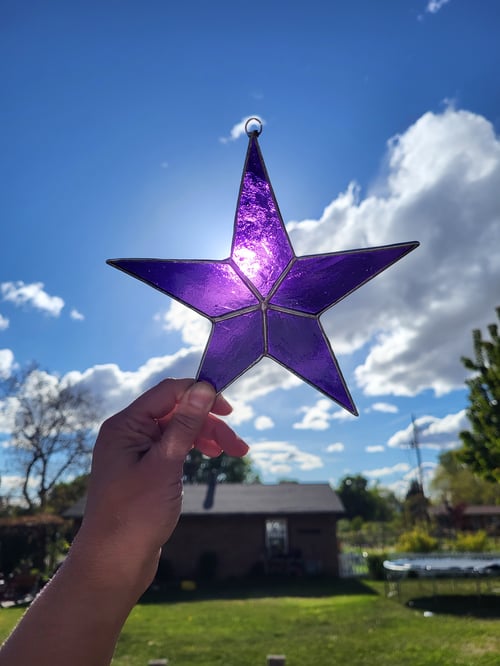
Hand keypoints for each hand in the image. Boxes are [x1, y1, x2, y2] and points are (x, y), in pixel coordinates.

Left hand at [72, 378, 247, 591]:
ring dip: (207, 436)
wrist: (114, 563)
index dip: (199, 394)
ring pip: (178, 430)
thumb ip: (185, 424)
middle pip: (176, 412)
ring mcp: (135, 452)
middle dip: (209, 423)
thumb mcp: (165, 464)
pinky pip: (173, 447)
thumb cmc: (135, 515)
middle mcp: (128, 433)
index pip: (167, 393)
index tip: (229, 409)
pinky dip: (194, 449)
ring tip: (234, 453)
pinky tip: (211, 456)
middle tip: (238, 445)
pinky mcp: (144, 469)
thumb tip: (203, 388)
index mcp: (124, 426)